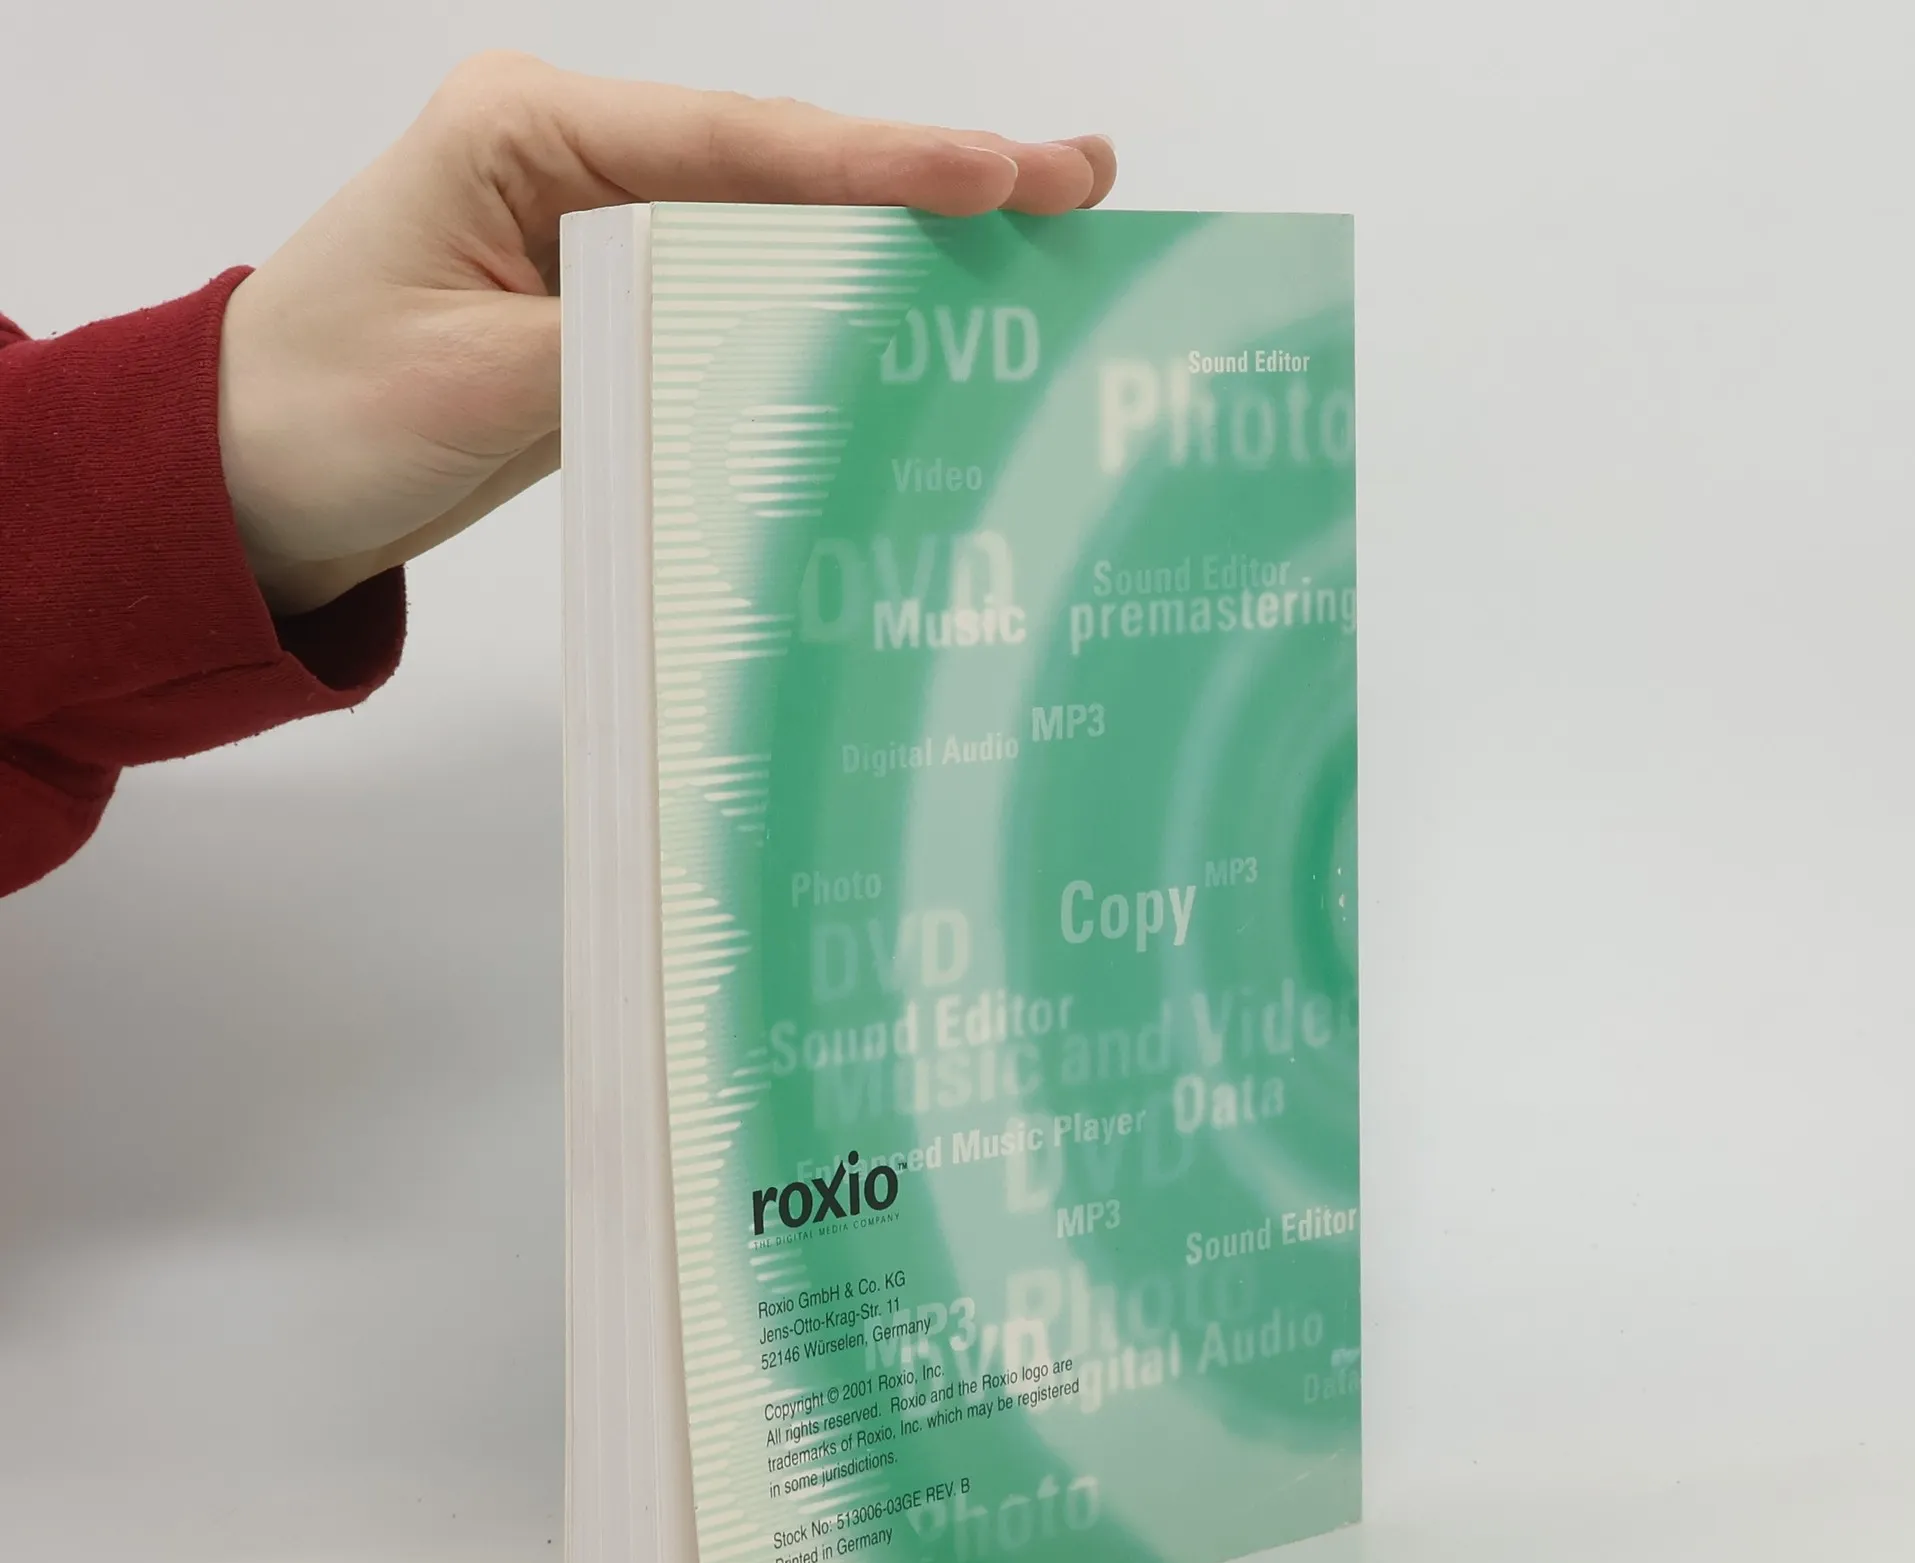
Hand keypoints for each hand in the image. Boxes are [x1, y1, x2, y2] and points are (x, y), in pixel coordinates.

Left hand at [217, 53, 1116, 614]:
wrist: (248, 482)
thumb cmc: (319, 413)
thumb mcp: (476, 388)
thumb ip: (628, 350)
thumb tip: (772, 339)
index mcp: (524, 134)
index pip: (732, 146)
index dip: (874, 166)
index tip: (997, 176)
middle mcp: (574, 161)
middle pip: (778, 168)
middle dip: (925, 183)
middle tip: (1073, 182)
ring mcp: (600, 231)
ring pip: (775, 230)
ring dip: (895, 245)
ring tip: (1032, 236)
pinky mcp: (613, 305)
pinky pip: (741, 298)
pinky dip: (828, 312)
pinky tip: (913, 321)